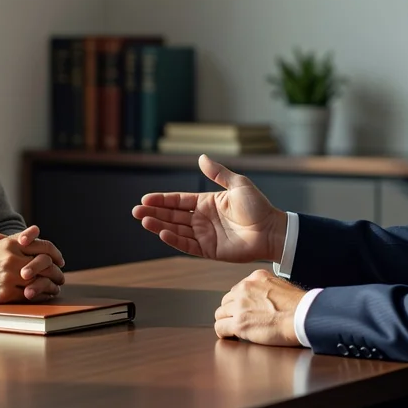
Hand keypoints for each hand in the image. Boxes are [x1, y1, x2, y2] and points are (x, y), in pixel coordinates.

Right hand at [0, 225, 65, 302]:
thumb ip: (17, 239)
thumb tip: (36, 232)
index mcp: (12, 243)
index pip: (44, 246)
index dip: (56, 254)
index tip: (60, 260)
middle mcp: (12, 258)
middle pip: (45, 264)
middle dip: (56, 272)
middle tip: (60, 276)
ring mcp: (9, 276)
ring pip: (40, 281)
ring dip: (51, 285)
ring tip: (55, 287)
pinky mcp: (5, 294)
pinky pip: (30, 295)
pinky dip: (40, 295)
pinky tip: (43, 295)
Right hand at [132, 154, 286, 262]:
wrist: (271, 230)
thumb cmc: (258, 207)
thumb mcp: (238, 184)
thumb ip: (218, 173)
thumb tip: (201, 157)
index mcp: (207, 203)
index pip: (179, 201)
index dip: (162, 200)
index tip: (146, 198)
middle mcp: (202, 219)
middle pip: (173, 215)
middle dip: (154, 213)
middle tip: (136, 211)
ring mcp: (204, 235)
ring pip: (176, 230)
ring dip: (159, 225)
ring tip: (144, 220)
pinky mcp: (209, 250)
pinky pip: (187, 245)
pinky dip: (173, 240)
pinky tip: (162, 233)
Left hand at [214, 268, 304, 345]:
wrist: (303, 316)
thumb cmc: (299, 306)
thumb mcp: (282, 286)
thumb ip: (267, 289)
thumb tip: (263, 299)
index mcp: (256, 278)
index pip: (238, 289)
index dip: (240, 302)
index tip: (246, 310)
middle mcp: (245, 288)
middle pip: (226, 301)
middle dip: (231, 311)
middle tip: (240, 321)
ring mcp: (240, 306)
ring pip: (220, 313)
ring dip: (227, 321)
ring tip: (236, 330)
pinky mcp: (239, 323)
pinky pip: (219, 328)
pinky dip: (224, 333)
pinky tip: (231, 336)